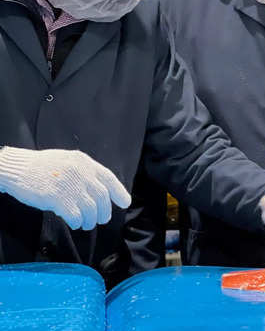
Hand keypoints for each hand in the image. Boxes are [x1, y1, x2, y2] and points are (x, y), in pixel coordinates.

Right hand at [0, 146, 130, 229]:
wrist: (17, 168)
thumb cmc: (42, 167)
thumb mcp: (68, 161)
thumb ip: (83, 172)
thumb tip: (97, 191)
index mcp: (84, 162)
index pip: (108, 178)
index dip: (119, 192)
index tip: (125, 203)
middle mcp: (80, 172)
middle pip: (102, 196)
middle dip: (105, 211)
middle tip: (102, 220)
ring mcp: (69, 184)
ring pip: (91, 208)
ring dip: (91, 220)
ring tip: (87, 225)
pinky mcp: (57, 197)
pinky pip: (75, 215)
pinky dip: (78, 222)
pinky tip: (75, 223)